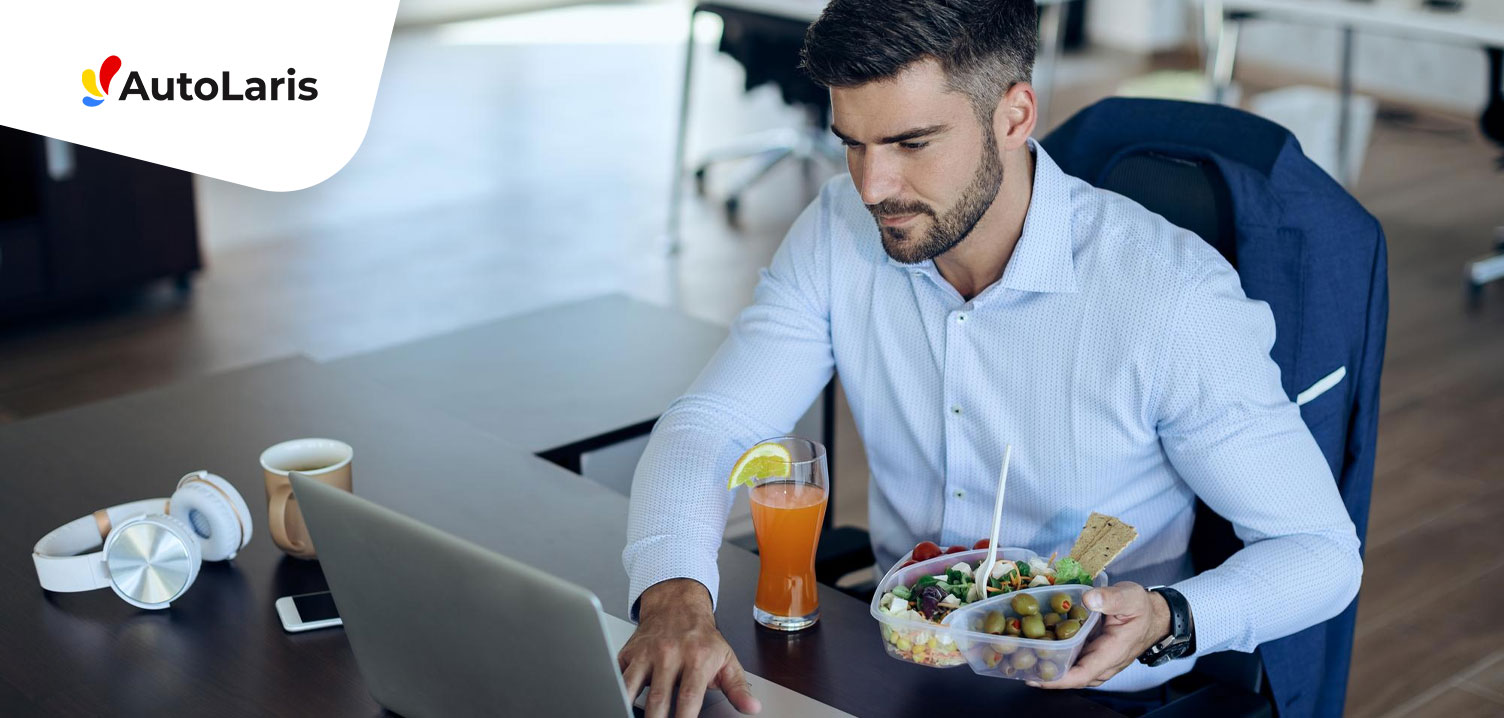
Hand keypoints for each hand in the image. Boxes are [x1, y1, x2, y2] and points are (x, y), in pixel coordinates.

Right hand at [618, 579, 761, 717]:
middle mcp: (670, 654)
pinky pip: (616, 676)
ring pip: (630, 687)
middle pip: (658, 699)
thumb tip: (752, 707)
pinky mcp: (628, 653)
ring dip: (628, 706)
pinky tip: (617, 701)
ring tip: (629, 716)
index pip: (690, 697)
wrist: (677, 605)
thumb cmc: (702, 636)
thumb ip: (738, 687)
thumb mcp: (726, 659)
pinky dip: (614, 691)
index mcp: (697, 658)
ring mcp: (646, 653)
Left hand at [1031, 582, 1169, 689]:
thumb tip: (1088, 598)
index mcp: (1111, 652)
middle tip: (1016, 665)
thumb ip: (1110, 598)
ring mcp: (1096, 661)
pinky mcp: (1091, 654)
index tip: (1036, 677)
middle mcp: (1102, 663)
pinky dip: (1055, 657)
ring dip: (1047, 668)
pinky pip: (1072, 661)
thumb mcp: (1129, 597)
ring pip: (1070, 671)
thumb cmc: (1141, 608)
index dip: (1058, 679)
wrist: (1153, 615)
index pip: (1082, 674)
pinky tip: (1036, 648)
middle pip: (1071, 677)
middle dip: (1045, 675)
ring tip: (1020, 659)